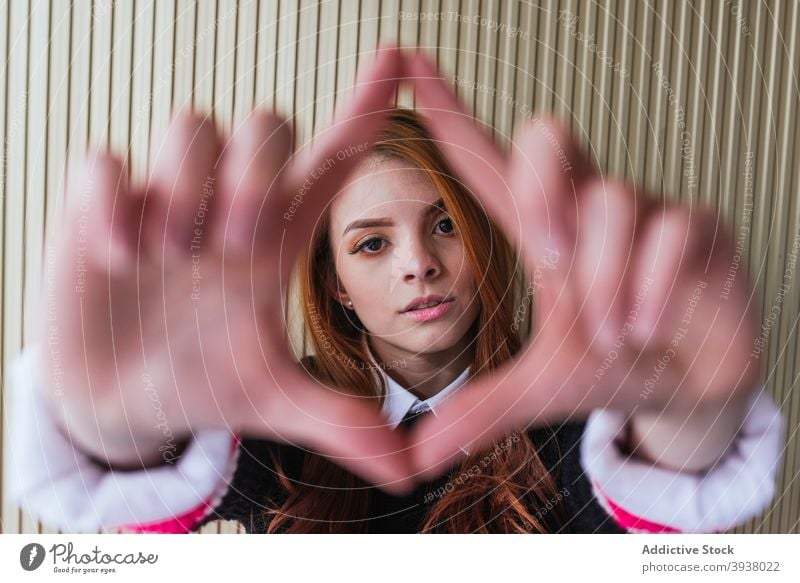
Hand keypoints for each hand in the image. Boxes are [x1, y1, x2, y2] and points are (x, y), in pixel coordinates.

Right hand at [39, 48, 415, 492]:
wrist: (124, 401)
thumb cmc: (204, 381)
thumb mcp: (273, 401)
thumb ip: (339, 420)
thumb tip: (408, 469)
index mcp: (278, 238)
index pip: (330, 159)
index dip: (363, 107)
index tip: (396, 60)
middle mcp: (227, 205)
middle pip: (265, 124)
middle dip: (256, 172)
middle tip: (235, 246)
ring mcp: (163, 201)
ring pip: (191, 126)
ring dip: (188, 186)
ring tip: (173, 258)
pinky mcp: (99, 210)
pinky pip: (106, 164)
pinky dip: (114, 200)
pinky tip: (120, 255)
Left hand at [402, 53, 758, 478]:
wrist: (688, 388)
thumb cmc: (610, 367)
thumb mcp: (539, 391)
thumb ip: (479, 411)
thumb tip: (415, 457)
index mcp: (541, 230)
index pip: (486, 157)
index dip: (449, 108)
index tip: (409, 62)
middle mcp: (588, 207)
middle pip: (548, 137)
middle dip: (542, 190)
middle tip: (548, 257)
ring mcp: (644, 212)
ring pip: (612, 200)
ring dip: (605, 278)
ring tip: (610, 334)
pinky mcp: (698, 230)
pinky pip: (671, 229)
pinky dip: (650, 285)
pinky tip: (644, 327)